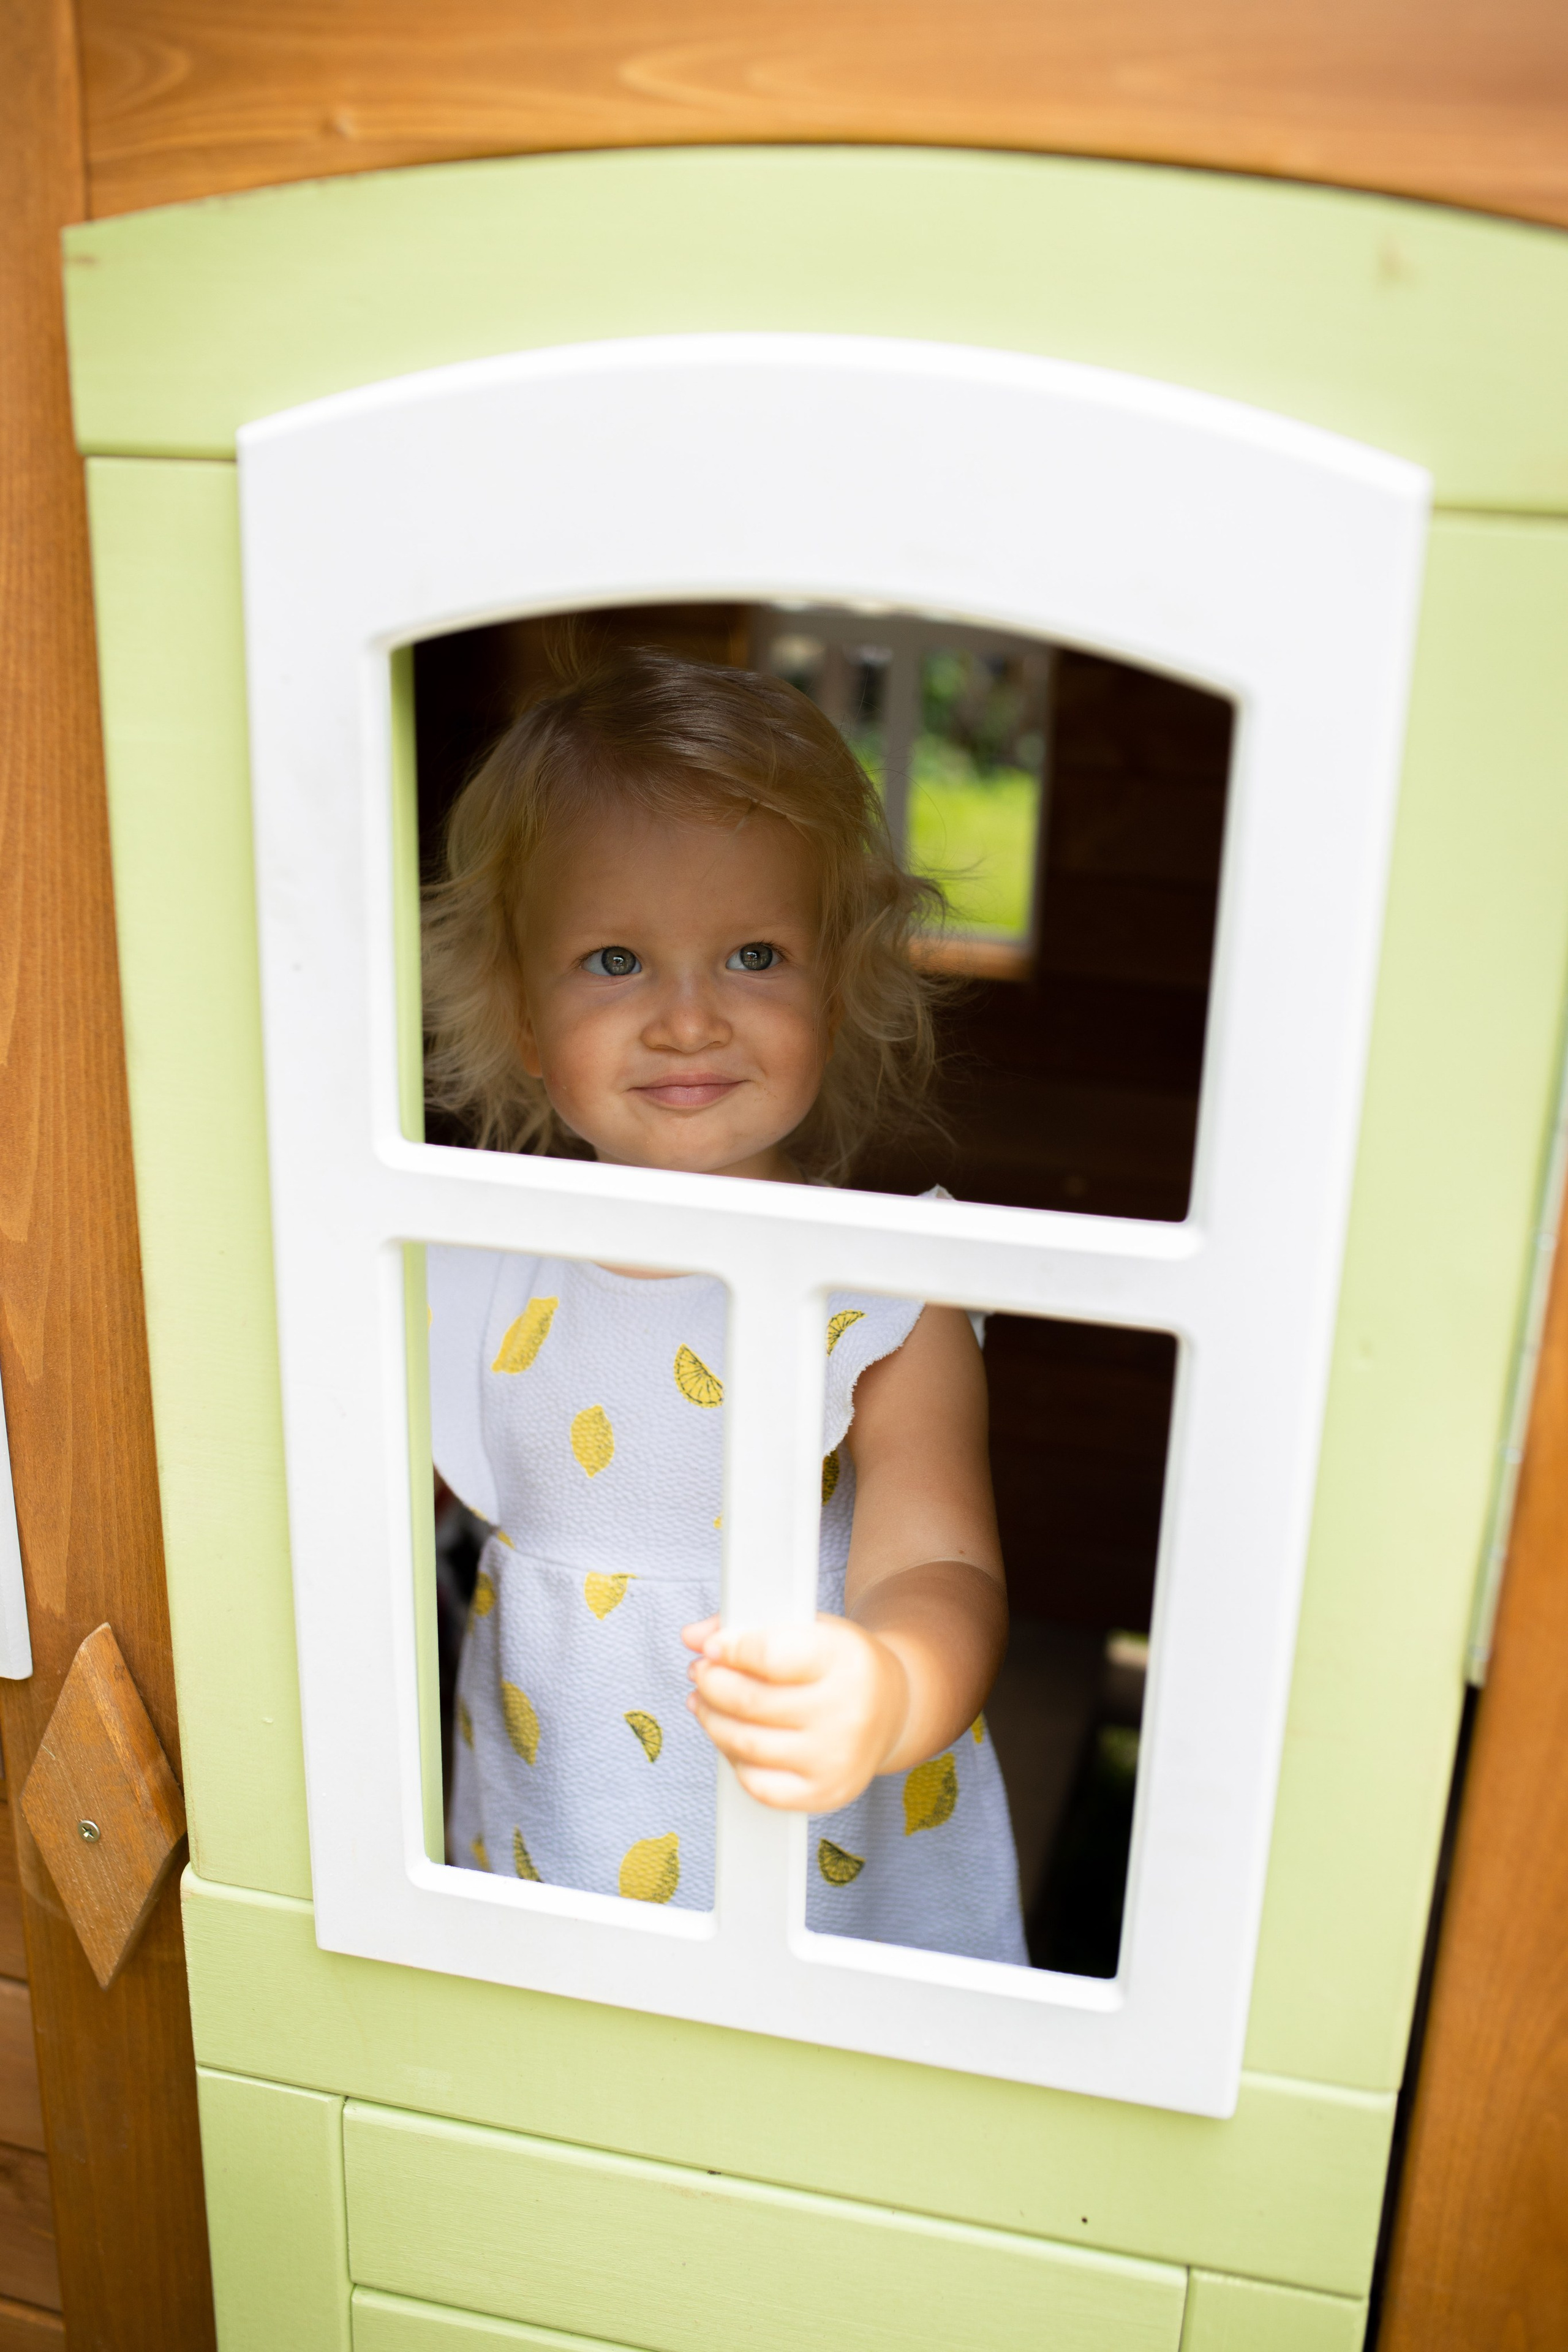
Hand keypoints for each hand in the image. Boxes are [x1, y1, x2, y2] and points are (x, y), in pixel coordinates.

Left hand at [681, 1614, 909, 1812]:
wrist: (893, 1708)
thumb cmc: (840, 1663)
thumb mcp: (807, 1626)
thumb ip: (749, 1625)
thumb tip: (692, 1635)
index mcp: (844, 1659)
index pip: (771, 1655)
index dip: (731, 1649)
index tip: (712, 1646)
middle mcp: (846, 1712)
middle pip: (750, 1702)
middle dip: (712, 1684)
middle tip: (702, 1672)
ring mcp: (836, 1759)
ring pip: (746, 1744)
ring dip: (712, 1720)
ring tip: (705, 1701)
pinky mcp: (825, 1793)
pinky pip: (758, 1786)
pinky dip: (735, 1761)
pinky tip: (733, 1739)